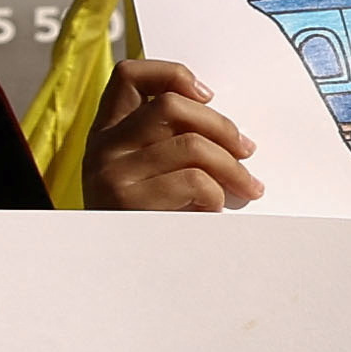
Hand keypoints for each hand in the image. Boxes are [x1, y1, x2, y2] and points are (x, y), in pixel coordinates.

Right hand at [79, 56, 260, 213]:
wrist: (115, 277)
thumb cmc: (143, 220)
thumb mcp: (143, 173)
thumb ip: (164, 141)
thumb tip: (219, 120)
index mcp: (106, 133)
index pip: (129, 75)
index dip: (172, 74)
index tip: (206, 95)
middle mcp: (102, 147)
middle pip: (170, 106)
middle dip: (222, 126)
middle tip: (247, 151)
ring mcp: (112, 173)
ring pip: (191, 145)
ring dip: (233, 169)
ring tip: (248, 188)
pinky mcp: (128, 202)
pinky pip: (194, 182)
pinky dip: (216, 197)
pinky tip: (213, 212)